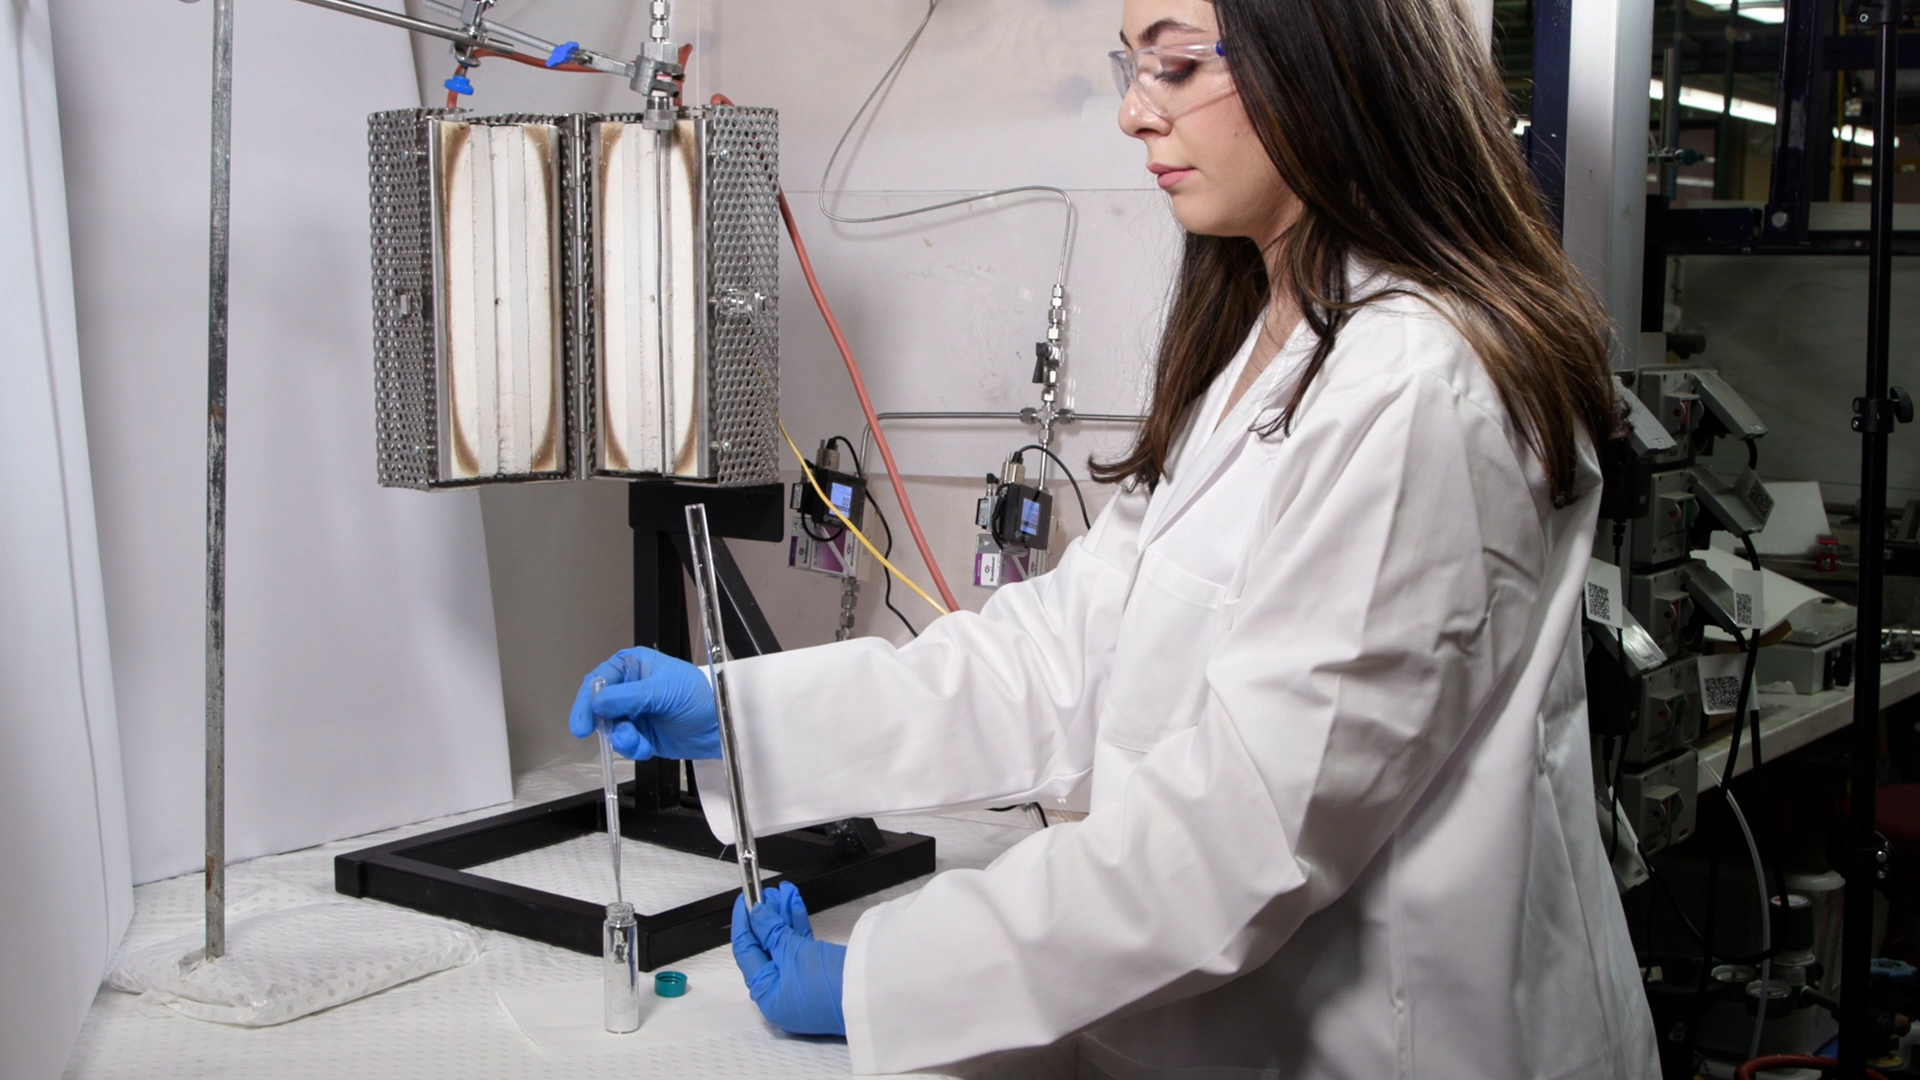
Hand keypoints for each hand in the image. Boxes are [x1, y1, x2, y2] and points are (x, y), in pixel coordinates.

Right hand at [567, 647, 719, 760]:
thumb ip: (629, 697)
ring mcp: (634, 712)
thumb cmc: (700, 697)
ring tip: (637, 741)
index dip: (588, 699)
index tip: (584, 720)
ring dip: (621, 738)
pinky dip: (631, 748)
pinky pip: (624, 743)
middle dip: (601, 722)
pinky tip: (645, 748)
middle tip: (592, 733)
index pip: (601, 679)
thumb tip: (599, 702)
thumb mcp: (664, 691)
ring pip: (610, 727)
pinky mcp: (640, 734)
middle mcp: (630, 688)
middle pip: (599, 705)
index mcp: (635, 666)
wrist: (719, 727)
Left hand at [731, 881, 846, 1036]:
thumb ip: (771, 931)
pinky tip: (795, 906)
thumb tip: (757, 915)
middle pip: (766, 947)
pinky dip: (798, 926)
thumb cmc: (833, 988)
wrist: (872, 996)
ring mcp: (801, 984)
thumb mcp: (794, 953)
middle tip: (765, 894)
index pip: (746, 953)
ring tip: (783, 893)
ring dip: (782, 917)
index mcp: (768, 995)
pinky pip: (801, 947)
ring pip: (784, 944)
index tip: (745, 900)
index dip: (744, 923)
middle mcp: (782, 993)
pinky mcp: (818, 974)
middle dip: (766, 917)